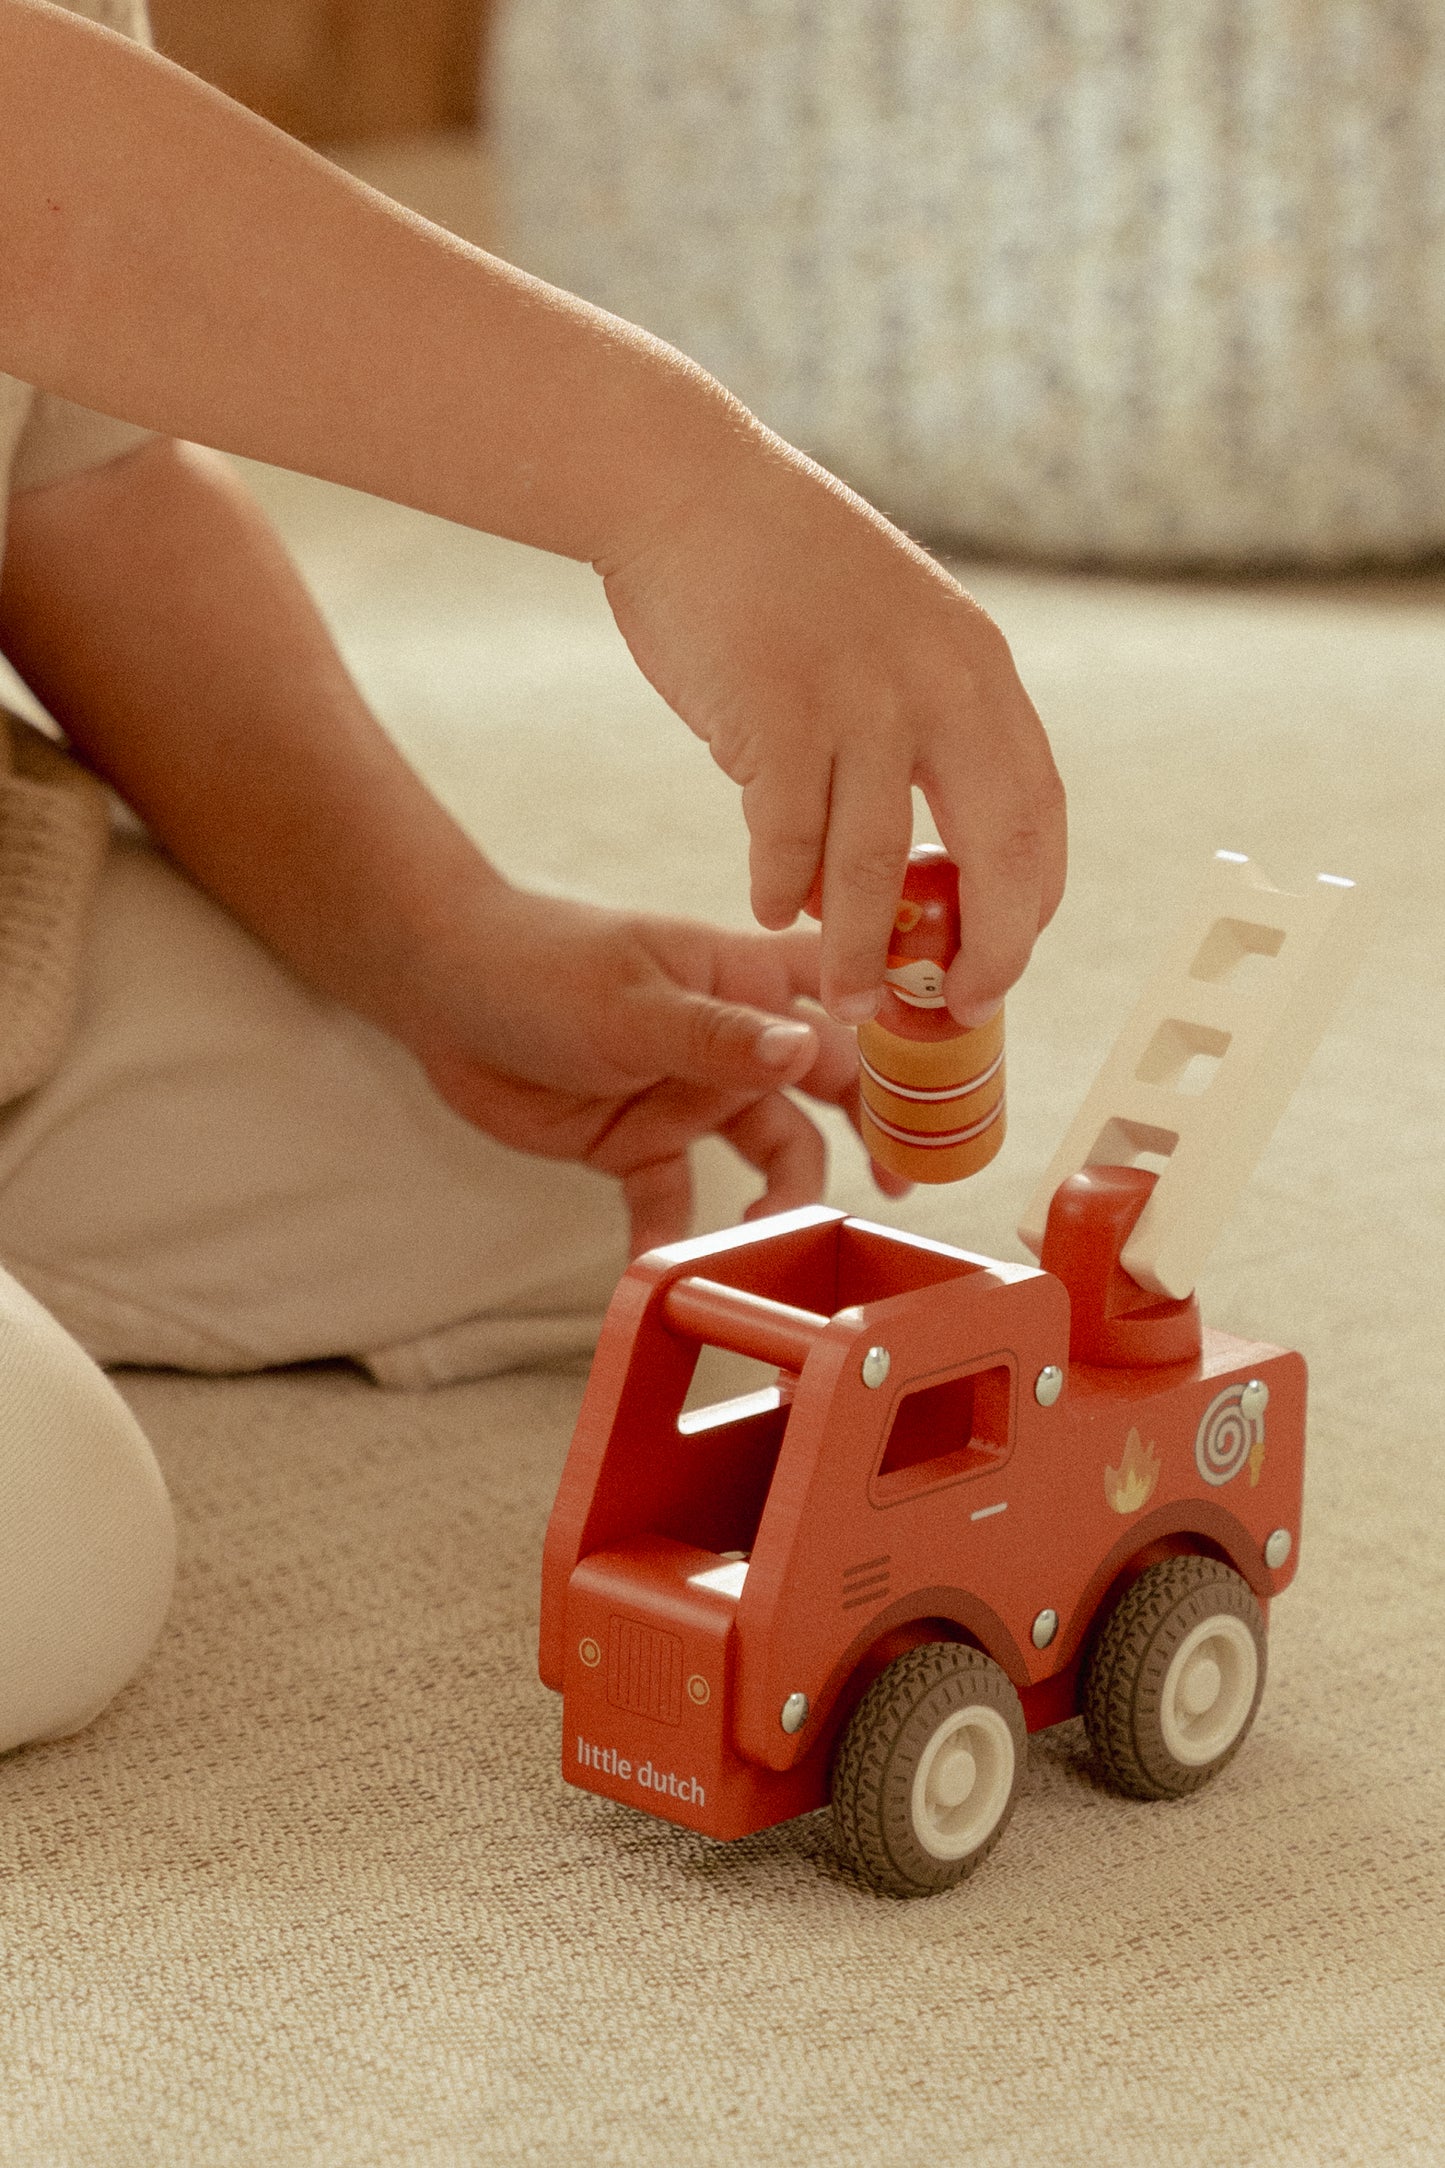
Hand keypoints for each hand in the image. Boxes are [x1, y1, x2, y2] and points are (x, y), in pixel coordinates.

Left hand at [406, 886, 908, 1255]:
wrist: (440, 989)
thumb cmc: (542, 963)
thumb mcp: (634, 1001)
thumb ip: (719, 1036)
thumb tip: (805, 1053)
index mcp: (750, 980)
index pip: (852, 998)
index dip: (908, 1034)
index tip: (955, 1088)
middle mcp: (738, 1041)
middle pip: (831, 1090)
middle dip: (876, 1135)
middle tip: (905, 1191)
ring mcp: (692, 1095)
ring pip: (771, 1155)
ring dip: (781, 1200)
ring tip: (771, 1242)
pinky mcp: (639, 1145)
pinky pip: (676, 1203)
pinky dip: (677, 1239)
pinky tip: (669, 1273)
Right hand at [597, 418, 1066, 1028]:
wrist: (686, 487)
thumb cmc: (782, 573)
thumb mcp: (893, 634)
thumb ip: (921, 729)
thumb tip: (913, 864)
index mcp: (979, 670)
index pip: (1039, 814)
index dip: (1029, 905)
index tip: (1002, 963)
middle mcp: (938, 686)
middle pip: (995, 854)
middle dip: (985, 950)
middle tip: (958, 1008)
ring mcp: (858, 699)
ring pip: (877, 866)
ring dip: (862, 949)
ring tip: (846, 997)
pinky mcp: (776, 712)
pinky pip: (787, 838)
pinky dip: (782, 888)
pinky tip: (771, 909)